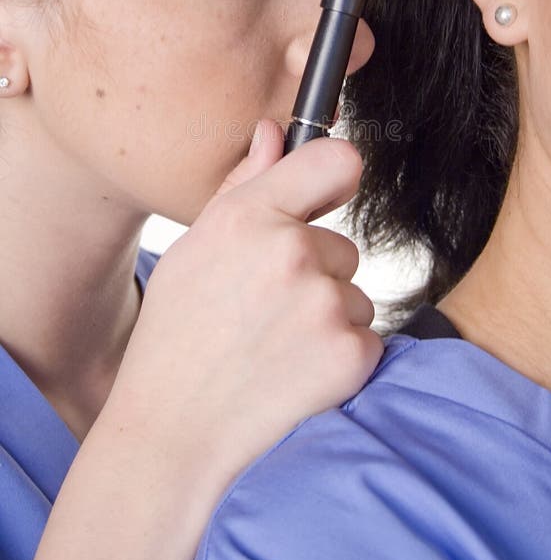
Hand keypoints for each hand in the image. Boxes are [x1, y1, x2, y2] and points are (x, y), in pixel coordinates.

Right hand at [33, 120, 382, 559]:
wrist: (175, 427)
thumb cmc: (178, 332)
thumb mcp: (198, 245)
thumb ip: (245, 182)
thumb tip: (274, 131)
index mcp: (251, 216)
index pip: (337, 160)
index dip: (338, 174)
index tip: (332, 191)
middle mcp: (293, 252)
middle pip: (342, 245)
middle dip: (314, 273)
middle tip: (263, 309)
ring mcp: (325, 304)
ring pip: (354, 294)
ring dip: (327, 315)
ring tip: (272, 344)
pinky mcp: (350, 353)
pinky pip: (366, 337)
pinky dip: (340, 355)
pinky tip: (292, 371)